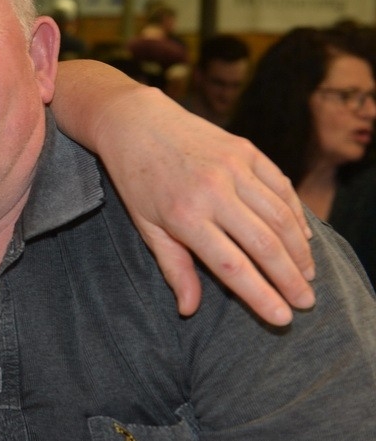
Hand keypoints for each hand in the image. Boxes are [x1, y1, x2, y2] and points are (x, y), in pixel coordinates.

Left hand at [94, 86, 313, 325]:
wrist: (134, 122)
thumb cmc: (136, 180)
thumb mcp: (146, 227)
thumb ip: (173, 267)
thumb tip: (189, 309)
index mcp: (184, 216)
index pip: (232, 266)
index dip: (260, 295)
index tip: (281, 318)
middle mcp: (213, 191)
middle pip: (265, 245)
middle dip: (290, 279)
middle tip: (306, 303)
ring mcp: (233, 167)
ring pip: (279, 216)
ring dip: (299, 250)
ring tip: (307, 275)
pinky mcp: (245, 150)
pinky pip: (280, 187)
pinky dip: (295, 214)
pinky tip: (302, 237)